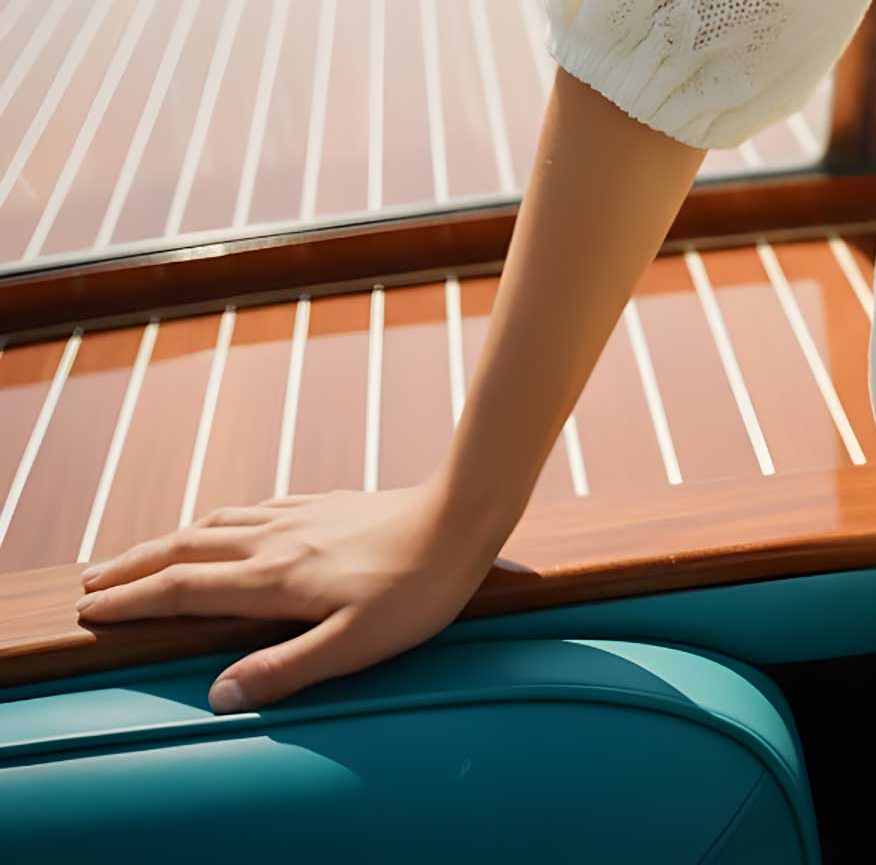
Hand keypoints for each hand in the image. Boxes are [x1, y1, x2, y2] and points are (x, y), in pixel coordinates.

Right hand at [73, 475, 504, 714]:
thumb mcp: (354, 645)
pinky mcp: (324, 503)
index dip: (132, 601)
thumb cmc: (416, 590)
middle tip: (91, 581)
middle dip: (133, 567)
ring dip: (170, 540)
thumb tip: (218, 695)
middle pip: (185, 549)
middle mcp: (275, 540)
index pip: (183, 589)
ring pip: (216, 523)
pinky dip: (218, 520)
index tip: (90, 609)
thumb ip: (284, 671)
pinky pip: (253, 508)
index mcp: (273, 579)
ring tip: (142, 554)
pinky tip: (225, 523)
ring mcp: (299, 516)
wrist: (462, 513)